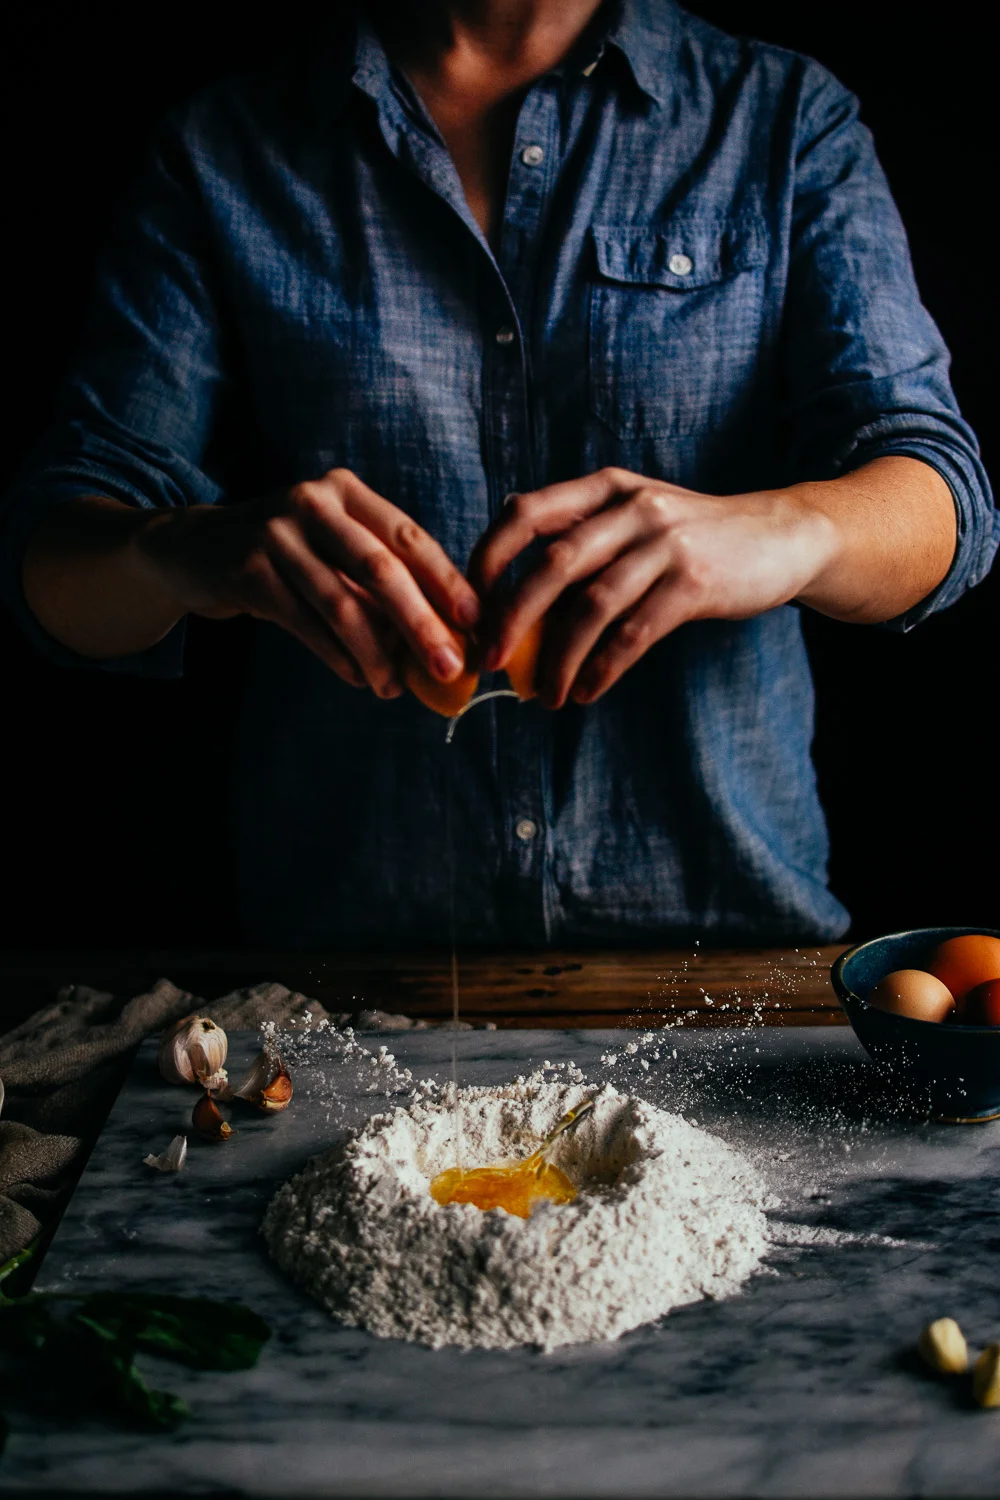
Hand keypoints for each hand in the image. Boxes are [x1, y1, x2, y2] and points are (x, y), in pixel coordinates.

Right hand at [139, 469, 479, 695]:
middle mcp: (313, 502)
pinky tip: (359, 677)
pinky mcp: (247, 570)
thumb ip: (381, 576)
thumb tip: (446, 633)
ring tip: (394, 688)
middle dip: (421, 624)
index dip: (446, 580)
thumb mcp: (333, 546)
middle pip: (382, 570)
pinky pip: (305, 623)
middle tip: (449, 667)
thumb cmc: (287, 555)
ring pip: (342, 604)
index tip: (475, 622)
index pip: (409, 537)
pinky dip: (337, 657)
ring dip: (376, 654)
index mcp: (347, 492)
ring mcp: (275, 533)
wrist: (195, 550)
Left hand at [471, 467, 838, 707]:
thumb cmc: (692, 538)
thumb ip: (582, 540)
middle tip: (489, 661)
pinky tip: (587, 692)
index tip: (469, 606)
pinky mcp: (694, 583)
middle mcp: (630, 508)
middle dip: (511, 618)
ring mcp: (665, 543)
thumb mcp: (635, 517)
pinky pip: (634, 632)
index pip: (525, 512)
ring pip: (592, 606)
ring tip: (545, 695)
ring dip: (560, 657)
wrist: (782, 537)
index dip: (489, 558)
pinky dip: (604, 667)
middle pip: (552, 564)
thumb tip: (510, 600)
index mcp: (604, 488)